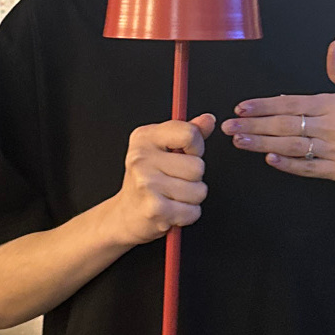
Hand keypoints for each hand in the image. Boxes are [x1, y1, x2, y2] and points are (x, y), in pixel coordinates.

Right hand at [106, 113, 214, 244]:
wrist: (125, 214)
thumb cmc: (147, 179)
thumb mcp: (162, 148)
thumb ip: (187, 132)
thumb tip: (208, 120)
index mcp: (145, 137)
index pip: (189, 134)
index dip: (196, 147)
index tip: (186, 154)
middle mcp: (142, 158)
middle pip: (198, 166)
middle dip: (194, 178)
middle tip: (175, 180)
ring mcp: (147, 183)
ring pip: (199, 191)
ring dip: (192, 198)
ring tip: (173, 196)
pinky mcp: (155, 208)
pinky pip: (193, 211)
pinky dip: (187, 214)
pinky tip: (172, 209)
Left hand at [223, 39, 334, 185]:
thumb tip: (333, 45)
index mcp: (332, 104)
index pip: (289, 102)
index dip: (262, 105)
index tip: (240, 106)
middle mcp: (327, 125)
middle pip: (283, 124)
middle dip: (252, 124)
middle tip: (227, 127)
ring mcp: (332, 149)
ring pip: (290, 146)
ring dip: (262, 144)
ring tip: (239, 142)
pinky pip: (309, 167)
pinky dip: (289, 164)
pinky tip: (270, 160)